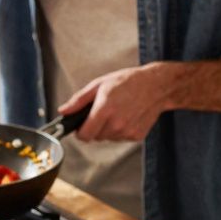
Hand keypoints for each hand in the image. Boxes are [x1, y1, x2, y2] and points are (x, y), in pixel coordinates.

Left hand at [57, 63, 176, 141]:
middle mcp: (116, 124)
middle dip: (95, 127)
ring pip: (108, 138)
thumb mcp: (100, 84)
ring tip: (118, 111)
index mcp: (104, 110)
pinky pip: (121, 138)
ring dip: (108, 129)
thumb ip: (79, 100)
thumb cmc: (128, 81)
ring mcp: (128, 131)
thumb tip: (63, 111)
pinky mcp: (137, 136)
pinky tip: (128, 116)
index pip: (84, 136)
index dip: (80, 132)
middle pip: (95, 137)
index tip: (82, 126)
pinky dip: (121, 130)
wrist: (157, 86)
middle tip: (103, 112)